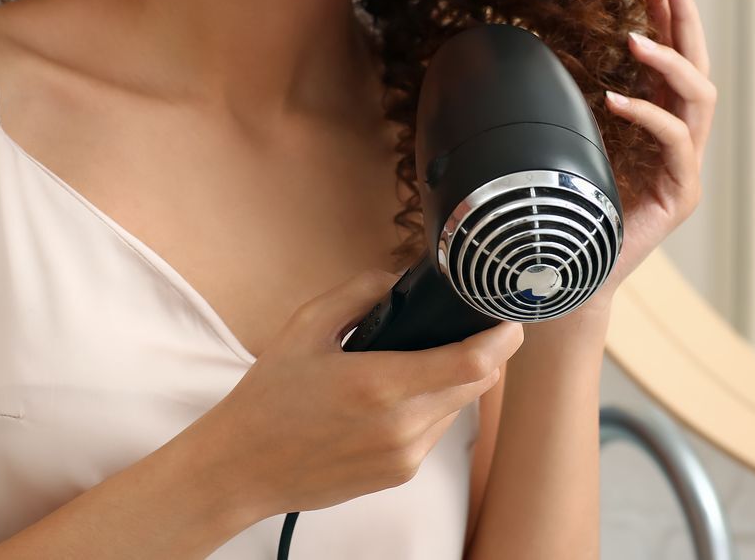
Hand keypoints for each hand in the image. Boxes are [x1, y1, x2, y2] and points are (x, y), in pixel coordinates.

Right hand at [196, 270, 524, 517]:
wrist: (243, 468)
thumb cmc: (270, 397)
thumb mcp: (306, 327)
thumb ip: (359, 294)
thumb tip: (399, 279)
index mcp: (379, 385)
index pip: (471, 364)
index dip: (503, 339)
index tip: (511, 319)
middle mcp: (401, 426)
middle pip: (474, 384)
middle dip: (480, 354)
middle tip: (466, 328)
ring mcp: (404, 456)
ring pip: (457, 408)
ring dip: (452, 382)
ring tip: (413, 363)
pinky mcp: (401, 474)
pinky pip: (435, 432)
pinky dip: (430, 408)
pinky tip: (394, 397)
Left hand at [524, 0, 717, 349]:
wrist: (566, 280)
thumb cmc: (564, 216)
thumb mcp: (563, 148)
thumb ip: (569, 112)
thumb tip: (542, 64)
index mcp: (657, 131)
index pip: (672, 63)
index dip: (667, 19)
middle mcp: (679, 146)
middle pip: (698, 68)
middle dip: (686, 19)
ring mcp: (685, 170)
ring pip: (698, 100)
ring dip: (669, 62)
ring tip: (634, 37)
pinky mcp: (679, 196)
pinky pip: (674, 143)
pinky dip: (647, 115)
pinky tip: (615, 98)